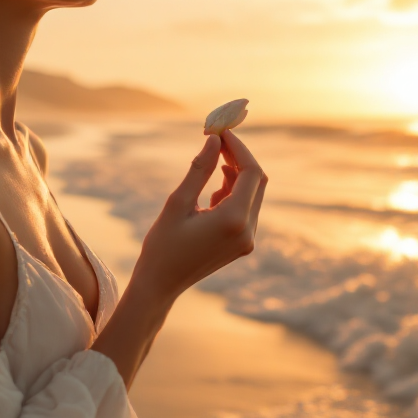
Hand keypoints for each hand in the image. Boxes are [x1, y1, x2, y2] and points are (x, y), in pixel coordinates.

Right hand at [131, 129, 267, 302]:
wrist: (160, 284)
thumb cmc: (162, 244)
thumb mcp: (178, 202)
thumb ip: (199, 168)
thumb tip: (214, 139)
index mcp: (234, 220)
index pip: (251, 172)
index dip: (239, 148)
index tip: (221, 132)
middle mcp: (248, 231)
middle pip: (257, 182)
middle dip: (240, 159)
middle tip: (218, 141)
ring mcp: (247, 240)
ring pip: (252, 195)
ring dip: (236, 175)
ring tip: (212, 163)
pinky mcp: (242, 244)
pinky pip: (246, 210)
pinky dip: (233, 193)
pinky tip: (212, 193)